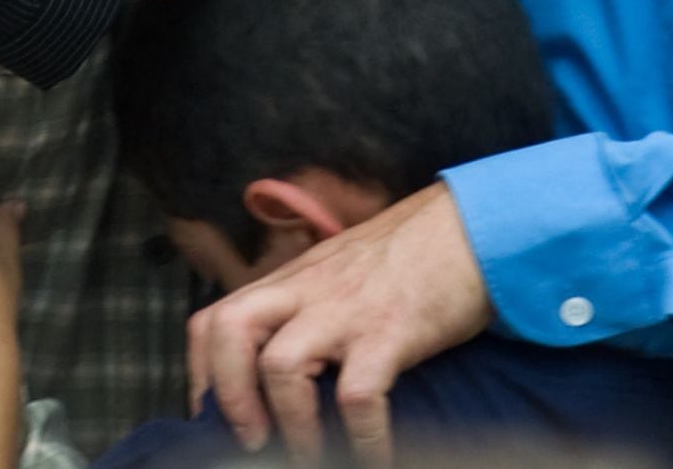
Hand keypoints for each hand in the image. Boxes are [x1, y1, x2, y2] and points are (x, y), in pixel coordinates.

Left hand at [187, 182, 486, 467]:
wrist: (472, 226)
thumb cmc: (410, 256)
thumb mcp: (341, 270)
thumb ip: (308, 304)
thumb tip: (282, 363)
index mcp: (292, 280)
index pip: (216, 315)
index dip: (201, 369)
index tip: (208, 412)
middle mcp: (308, 290)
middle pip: (230, 329)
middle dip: (228, 392)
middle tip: (248, 439)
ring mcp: (346, 310)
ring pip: (281, 364)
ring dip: (289, 422)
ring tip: (308, 455)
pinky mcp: (390, 332)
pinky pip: (357, 396)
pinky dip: (361, 438)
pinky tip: (373, 457)